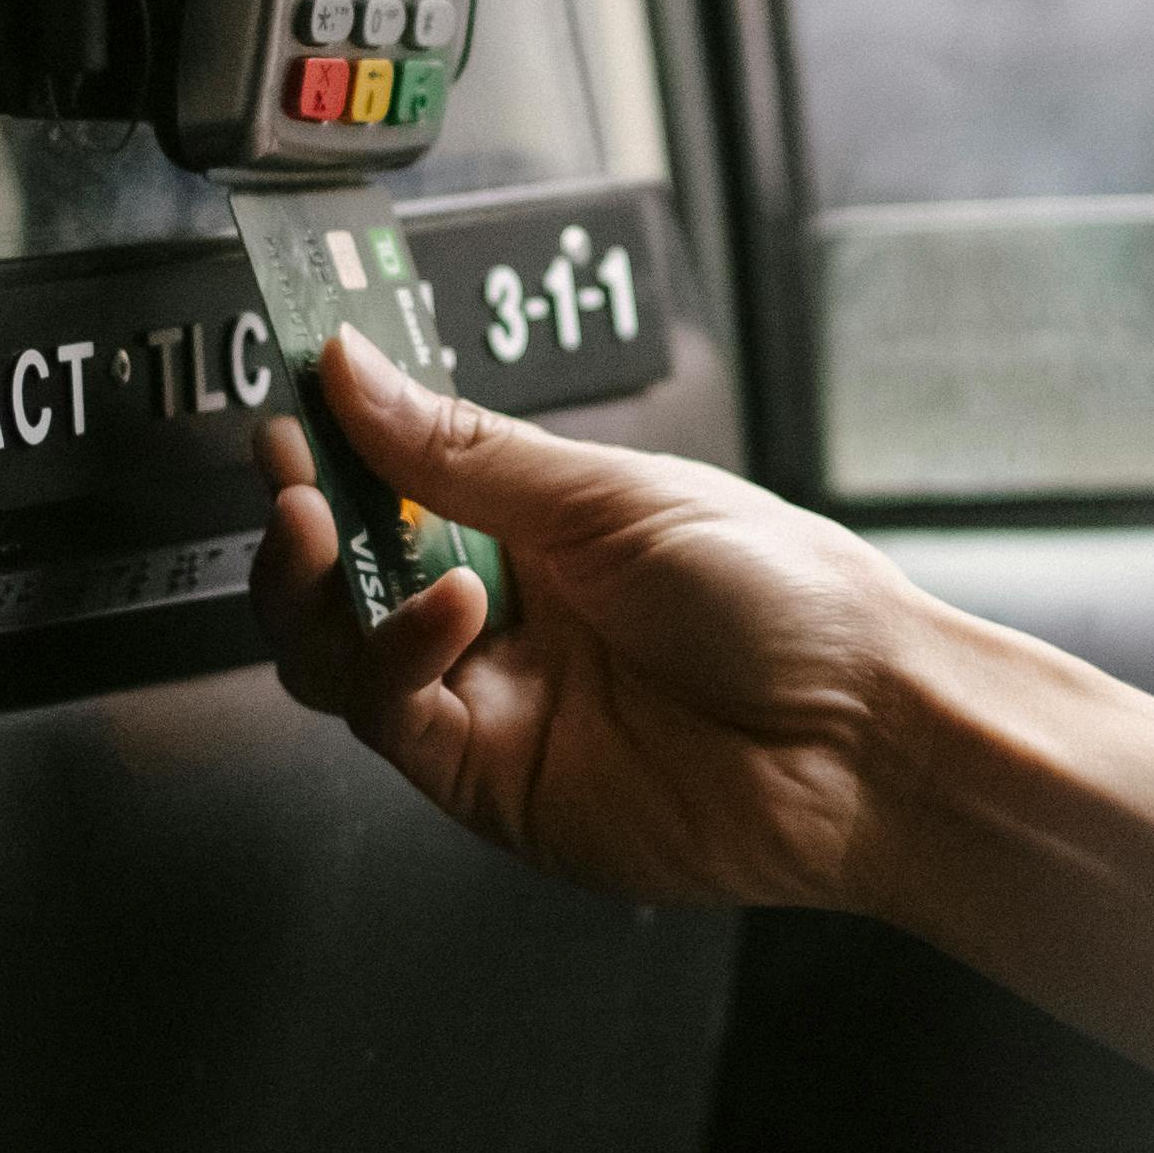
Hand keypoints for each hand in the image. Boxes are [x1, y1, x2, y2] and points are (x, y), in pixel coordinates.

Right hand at [252, 333, 934, 913]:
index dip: (333, 449)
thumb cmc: (791, 604)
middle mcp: (508, 619)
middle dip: (302, 523)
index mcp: (541, 533)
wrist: (866, 735)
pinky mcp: (494, 784)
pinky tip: (446, 611)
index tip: (288, 406)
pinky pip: (393, 722)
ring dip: (317, 590)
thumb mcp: (613, 495)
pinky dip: (395, 658)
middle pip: (349, 578)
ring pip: (341, 658)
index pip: (397, 485)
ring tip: (329, 530)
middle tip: (287, 474)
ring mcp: (497, 705)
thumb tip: (356, 369)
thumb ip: (465, 451)